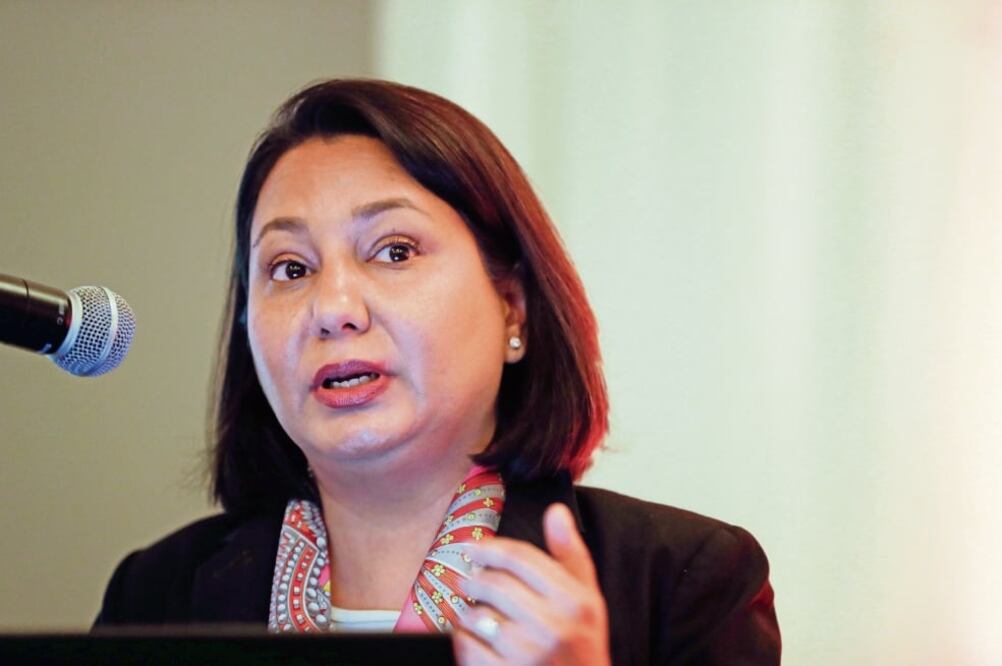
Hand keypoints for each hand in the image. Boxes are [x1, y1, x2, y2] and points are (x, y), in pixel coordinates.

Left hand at [453, 503, 610, 665]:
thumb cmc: (582, 644)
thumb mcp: (588, 598)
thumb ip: (570, 554)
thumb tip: (556, 511)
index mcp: (575, 601)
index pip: (521, 558)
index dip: (491, 548)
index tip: (474, 548)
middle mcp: (554, 627)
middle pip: (495, 584)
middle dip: (475, 578)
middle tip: (469, 579)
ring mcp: (528, 655)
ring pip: (477, 616)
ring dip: (469, 611)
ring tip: (476, 613)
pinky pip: (467, 646)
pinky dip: (463, 639)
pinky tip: (472, 637)